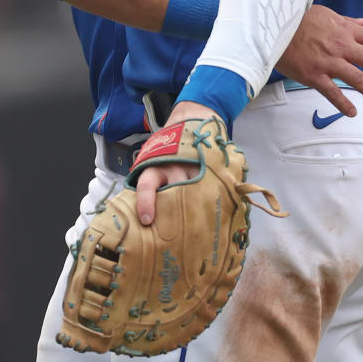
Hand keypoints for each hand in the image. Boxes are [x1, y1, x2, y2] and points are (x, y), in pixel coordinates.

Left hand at [134, 101, 217, 226]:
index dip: (145, 202)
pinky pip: (214, 187)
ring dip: (196, 211)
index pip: (146, 185)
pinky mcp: (210, 169)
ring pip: (195, 192)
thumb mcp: (151, 165)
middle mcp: (174, 168)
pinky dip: (216, 201)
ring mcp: (194, 169)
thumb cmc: (165, 155)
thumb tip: (141, 219)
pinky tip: (221, 215)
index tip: (146, 220)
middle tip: (176, 237)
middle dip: (175, 214)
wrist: (189, 125)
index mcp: (155, 168)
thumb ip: (147, 187)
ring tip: (201, 232)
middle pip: (175, 193)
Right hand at [273, 5, 362, 118]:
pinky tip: (353, 112)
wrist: (272, 26)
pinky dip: (342, 103)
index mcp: (345, 30)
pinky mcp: (312, 75)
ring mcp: (327, 62)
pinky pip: (331, 92)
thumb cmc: (297, 18)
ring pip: (357, 78)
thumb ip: (347, 21)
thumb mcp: (326, 14)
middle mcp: (341, 46)